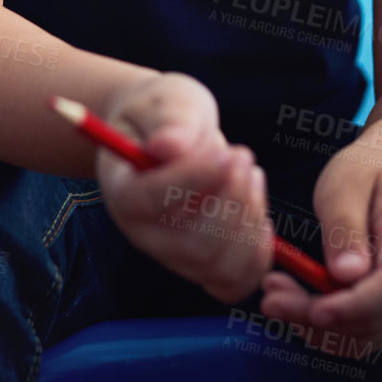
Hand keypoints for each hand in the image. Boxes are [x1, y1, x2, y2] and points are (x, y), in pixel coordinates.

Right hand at [96, 72, 273, 304]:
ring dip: (249, 220)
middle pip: (193, 247)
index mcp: (123, 190)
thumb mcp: (167, 100)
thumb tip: (168, 146)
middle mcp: (144, 234)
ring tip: (250, 173)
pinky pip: (236, 281)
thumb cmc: (164, 114)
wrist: (167, 134)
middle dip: (232, 202)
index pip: (150, 202)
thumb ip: (170, 120)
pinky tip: (258, 208)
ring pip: (220, 268)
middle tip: (243, 156)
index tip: (224, 154)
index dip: (191, 182)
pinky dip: (258, 251)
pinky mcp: (203, 265)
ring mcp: (174, 255)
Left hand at [258, 142, 381, 355]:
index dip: (354, 305)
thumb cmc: (372, 170)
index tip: (311, 310)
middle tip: (270, 297)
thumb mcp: (349, 180)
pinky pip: (367, 331)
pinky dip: (331, 327)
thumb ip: (345, 225)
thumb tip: (345, 275)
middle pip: (378, 317)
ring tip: (275, 296)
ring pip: (370, 334)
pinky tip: (298, 305)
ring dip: (319, 327)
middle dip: (319, 317)